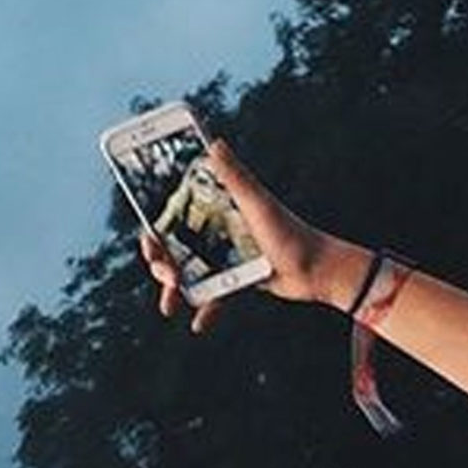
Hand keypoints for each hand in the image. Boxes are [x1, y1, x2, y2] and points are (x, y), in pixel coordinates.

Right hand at [140, 141, 362, 332]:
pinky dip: (206, 310)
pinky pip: (214, 296)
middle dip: (160, 261)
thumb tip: (214, 142)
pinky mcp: (238, 280)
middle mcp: (218, 232)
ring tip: (170, 303)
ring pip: (188, 272)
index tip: (147, 236)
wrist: (320, 272)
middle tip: (166, 273)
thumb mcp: (259, 205)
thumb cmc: (292, 233)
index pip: (175, 214)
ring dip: (173, 289)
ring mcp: (226, 257)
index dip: (154, 225)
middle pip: (174, 246)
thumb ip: (236, 177)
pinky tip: (198, 325)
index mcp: (218, 210)